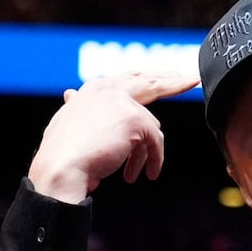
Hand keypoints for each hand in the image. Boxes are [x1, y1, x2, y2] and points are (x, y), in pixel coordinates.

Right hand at [27, 71, 200, 203]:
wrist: (61, 167)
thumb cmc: (61, 153)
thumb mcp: (68, 123)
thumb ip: (77, 107)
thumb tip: (71, 94)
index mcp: (92, 90)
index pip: (127, 79)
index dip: (146, 78)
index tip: (164, 77)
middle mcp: (107, 88)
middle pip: (149, 82)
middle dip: (172, 81)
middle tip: (190, 80)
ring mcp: (121, 101)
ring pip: (151, 126)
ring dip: (148, 152)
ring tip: (141, 172)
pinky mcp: (134, 118)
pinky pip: (155, 141)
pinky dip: (154, 159)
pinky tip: (149, 173)